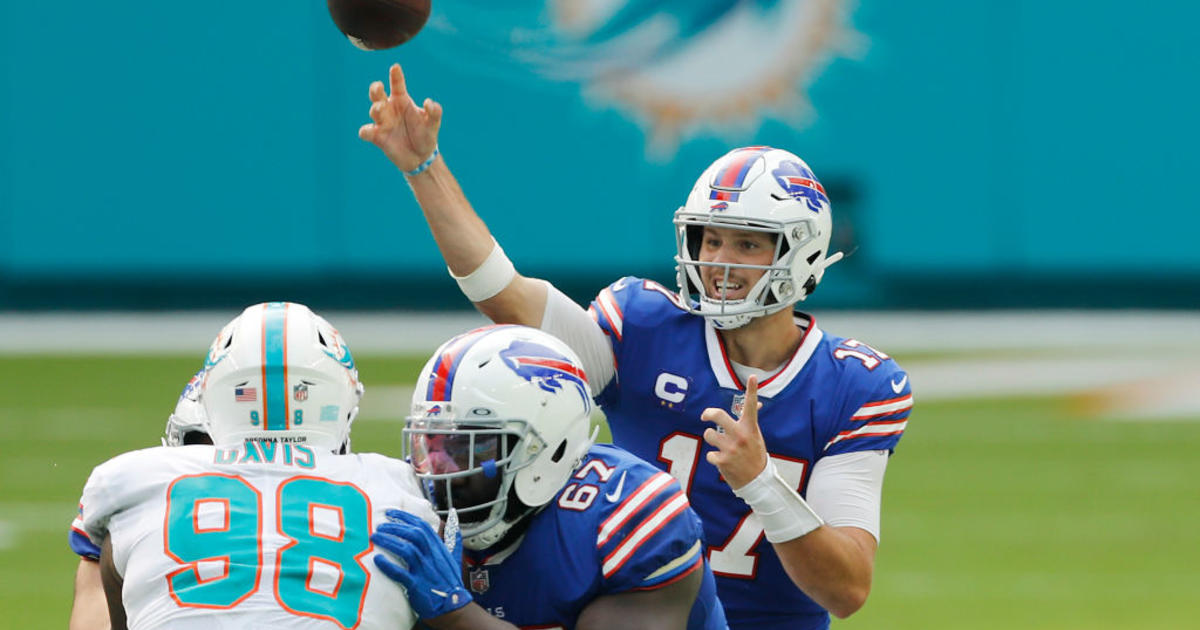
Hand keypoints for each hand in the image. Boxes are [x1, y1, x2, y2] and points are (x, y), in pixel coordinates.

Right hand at [358, 63, 441, 172]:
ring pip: (373, 110)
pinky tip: (370, 132)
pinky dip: (366, 131)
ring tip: (381, 108)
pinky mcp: (377, 137)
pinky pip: (366, 132)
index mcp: (402, 100)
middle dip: (375, 88)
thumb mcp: (433, 123)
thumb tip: (429, 102)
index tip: (395, 67)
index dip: (395, 76)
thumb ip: (434, 112)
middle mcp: (390, 109)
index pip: (397, 85)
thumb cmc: (425, 135)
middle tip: (379, 86)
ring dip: (376, 108)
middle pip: (377, 94)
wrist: (421, 157)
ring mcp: (383, 122)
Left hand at [371, 509, 470, 618]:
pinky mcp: (417, 585)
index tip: (391, 513)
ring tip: (375, 538)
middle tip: (380, 526)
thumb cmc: (451, 582)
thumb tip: (454, 521)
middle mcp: (433, 556)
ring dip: (389, 542)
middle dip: (396, 527)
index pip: (422, 526)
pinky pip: (401, 573)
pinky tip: (378, 560)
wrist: (453, 605)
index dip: (406, 518)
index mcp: (439, 548)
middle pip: (414, 535)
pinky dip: (388, 566)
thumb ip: (453, 540)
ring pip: (407, 550)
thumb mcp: (455, 558)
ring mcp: (425, 571)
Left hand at [701, 375, 767, 489]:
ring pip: (709, 434)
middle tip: (705, 416)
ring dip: (711, 439)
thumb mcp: (756, 436)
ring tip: (720, 446)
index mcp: (750, 428)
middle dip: (707, 414)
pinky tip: (722, 462)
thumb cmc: (755, 455)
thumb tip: (758, 402)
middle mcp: (741, 435)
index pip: (751, 406)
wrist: (758, 482)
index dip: (752, 390)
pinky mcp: (722, 461)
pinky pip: (709, 454)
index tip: (753, 377)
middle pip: (717, 415)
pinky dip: (713, 458)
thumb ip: (750, 420)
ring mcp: (731, 448)